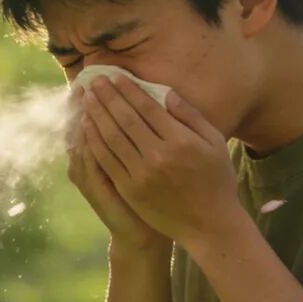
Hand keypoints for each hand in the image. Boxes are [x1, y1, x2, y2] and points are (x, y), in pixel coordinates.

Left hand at [77, 73, 240, 246]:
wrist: (209, 225)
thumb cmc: (216, 180)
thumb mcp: (215, 144)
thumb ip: (191, 116)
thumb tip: (167, 93)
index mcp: (180, 141)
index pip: (147, 108)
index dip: (128, 90)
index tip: (115, 76)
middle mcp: (158, 155)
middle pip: (125, 119)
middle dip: (107, 96)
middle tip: (94, 79)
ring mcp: (141, 174)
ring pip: (112, 138)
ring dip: (96, 115)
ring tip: (86, 97)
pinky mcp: (130, 189)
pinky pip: (107, 160)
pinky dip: (94, 142)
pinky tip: (87, 127)